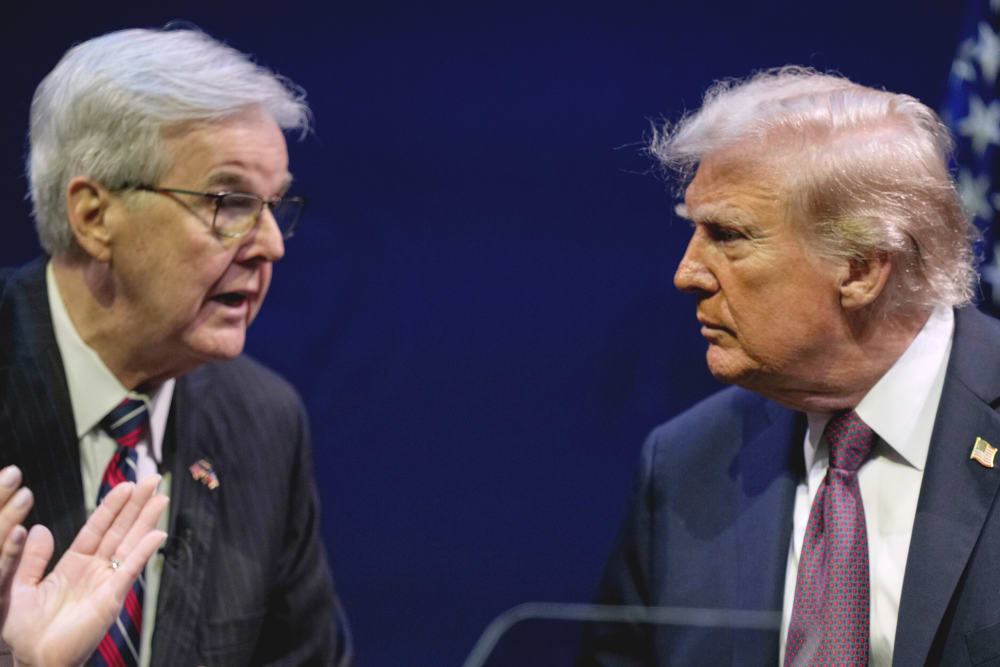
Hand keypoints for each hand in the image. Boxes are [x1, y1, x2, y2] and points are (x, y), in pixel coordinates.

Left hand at [2, 475, 167, 666]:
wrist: (32, 659)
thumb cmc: (24, 631)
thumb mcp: (20, 586)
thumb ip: (31, 558)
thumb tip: (39, 527)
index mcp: (74, 564)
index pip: (97, 528)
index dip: (111, 506)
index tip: (127, 485)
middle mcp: (94, 570)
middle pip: (120, 530)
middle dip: (137, 505)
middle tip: (154, 480)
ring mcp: (106, 582)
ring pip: (130, 544)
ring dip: (146, 521)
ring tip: (162, 498)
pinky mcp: (112, 598)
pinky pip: (129, 570)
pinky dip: (143, 553)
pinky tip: (157, 535)